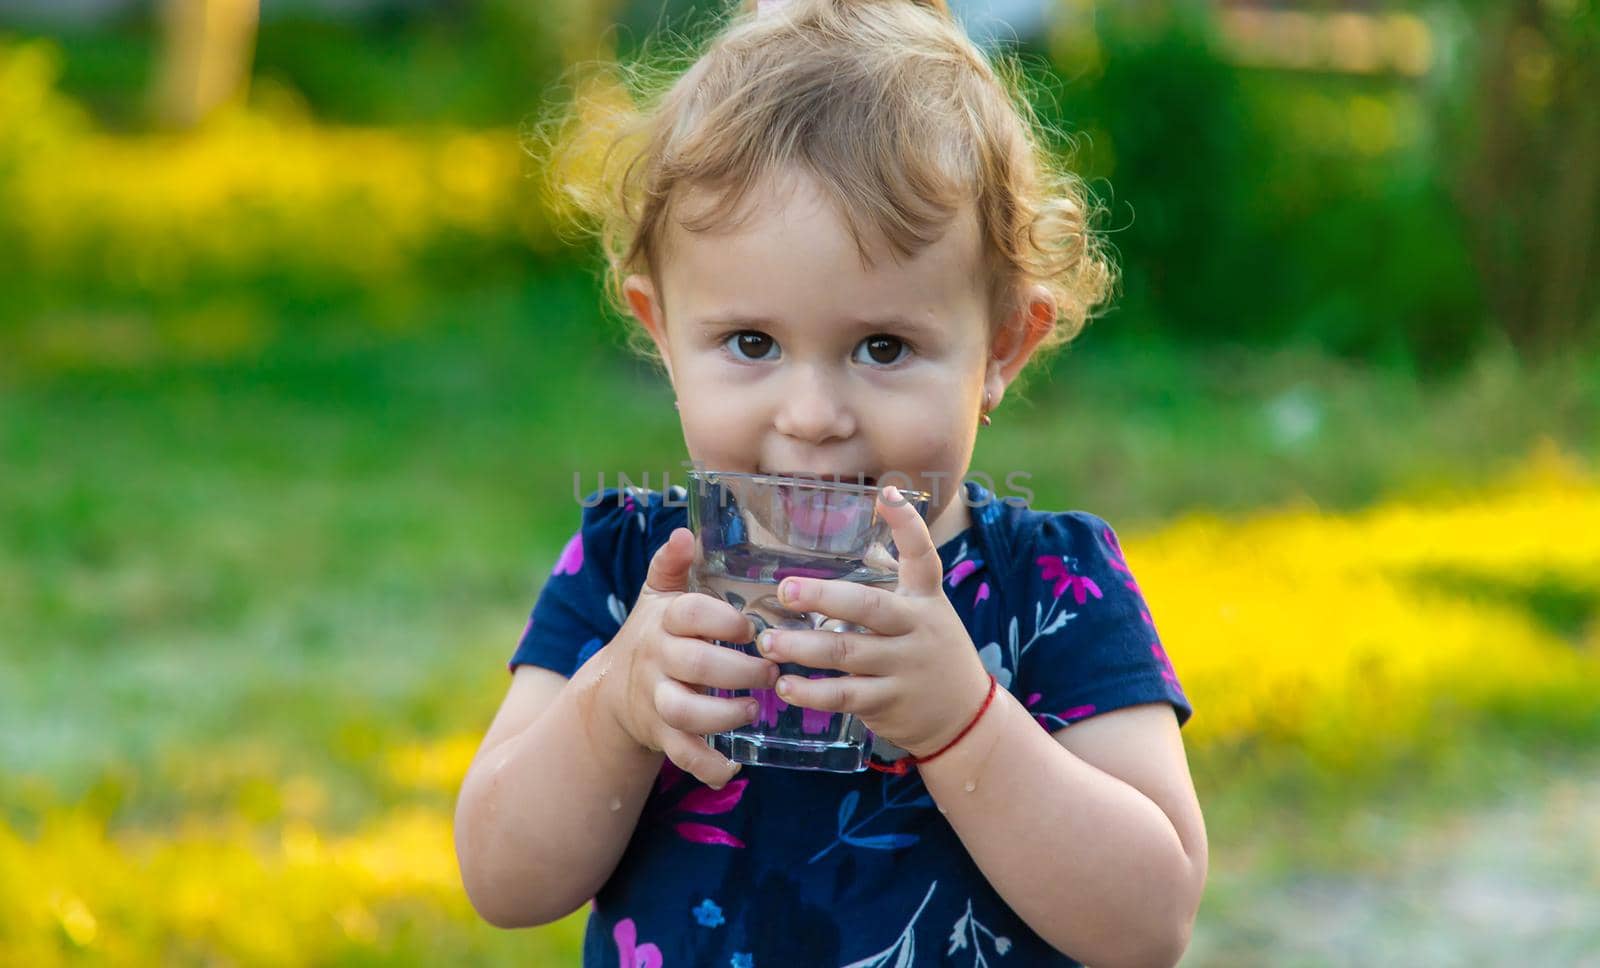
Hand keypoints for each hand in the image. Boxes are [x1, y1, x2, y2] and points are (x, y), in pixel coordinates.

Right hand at [595, 527, 779, 788]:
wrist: (615, 687)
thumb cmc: (655, 633)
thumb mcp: (658, 594)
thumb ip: (673, 563)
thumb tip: (685, 532)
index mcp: (664, 621)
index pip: (690, 614)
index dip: (722, 620)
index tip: (750, 627)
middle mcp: (657, 660)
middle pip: (695, 665)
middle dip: (739, 671)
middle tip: (772, 671)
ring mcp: (657, 699)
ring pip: (685, 712)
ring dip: (724, 715)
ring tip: (755, 709)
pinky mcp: (661, 734)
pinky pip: (682, 755)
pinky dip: (707, 765)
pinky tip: (734, 765)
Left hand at [753, 486, 992, 757]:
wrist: (967, 715)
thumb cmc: (930, 652)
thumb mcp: (925, 613)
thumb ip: (893, 587)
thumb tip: (846, 549)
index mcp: (925, 599)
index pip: (922, 555)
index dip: (907, 524)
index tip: (886, 493)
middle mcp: (917, 628)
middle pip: (868, 607)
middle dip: (823, 596)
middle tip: (785, 590)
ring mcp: (904, 667)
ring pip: (847, 653)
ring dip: (802, 648)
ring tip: (767, 643)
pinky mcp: (890, 702)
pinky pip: (845, 695)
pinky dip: (812, 692)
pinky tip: (785, 686)